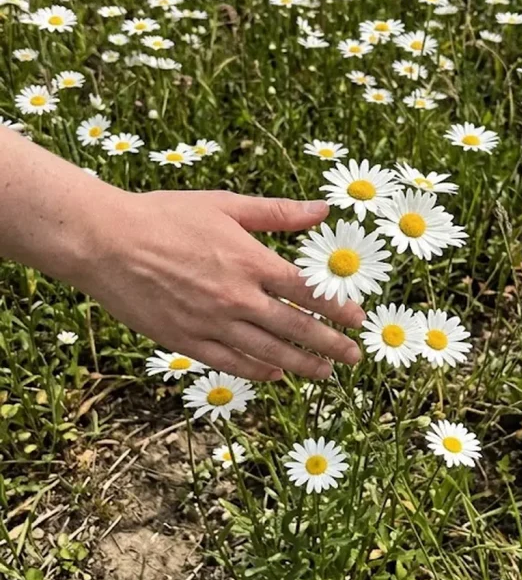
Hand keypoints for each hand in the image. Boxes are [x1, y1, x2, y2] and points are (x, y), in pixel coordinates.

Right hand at [81, 189, 364, 380]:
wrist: (106, 242)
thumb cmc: (164, 215)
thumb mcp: (225, 204)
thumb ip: (277, 213)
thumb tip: (323, 210)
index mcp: (251, 262)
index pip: (308, 292)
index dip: (338, 308)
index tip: (357, 318)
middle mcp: (238, 298)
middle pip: (297, 329)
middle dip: (332, 345)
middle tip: (355, 356)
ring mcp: (213, 324)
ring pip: (270, 353)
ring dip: (303, 365)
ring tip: (326, 373)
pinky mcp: (187, 342)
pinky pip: (232, 363)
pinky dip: (258, 372)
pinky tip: (276, 375)